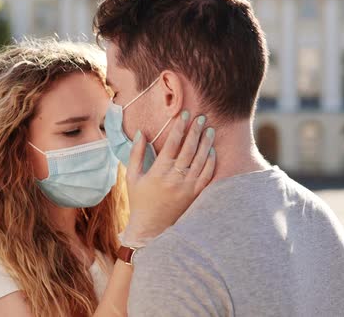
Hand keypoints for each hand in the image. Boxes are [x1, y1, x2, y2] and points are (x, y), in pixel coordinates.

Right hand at [123, 112, 215, 246]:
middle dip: (195, 131)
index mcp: (159, 171)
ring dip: (206, 143)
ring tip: (209, 129)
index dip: (179, 127)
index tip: (184, 114)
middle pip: (189, 149)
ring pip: (201, 160)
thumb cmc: (139, 201)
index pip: (172, 144)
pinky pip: (206, 175)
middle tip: (201, 117)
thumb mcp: (132, 177)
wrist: (151, 229)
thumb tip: (140, 133)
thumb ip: (136, 154)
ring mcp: (187, 187)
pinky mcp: (195, 195)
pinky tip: (211, 151)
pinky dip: (211, 162)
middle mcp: (175, 178)